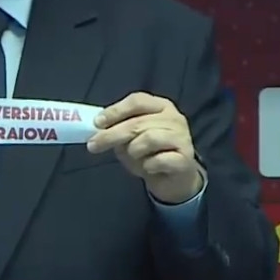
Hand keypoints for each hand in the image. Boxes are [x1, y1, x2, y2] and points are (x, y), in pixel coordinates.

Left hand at [85, 92, 202, 203]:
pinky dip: (148, 165)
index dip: (115, 111)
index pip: (137, 101)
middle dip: (112, 134)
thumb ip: (118, 129)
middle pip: (138, 122)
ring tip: (134, 157)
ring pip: (149, 139)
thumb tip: (98, 129)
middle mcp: (175, 118)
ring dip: (133, 151)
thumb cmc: (149, 153)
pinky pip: (159, 160)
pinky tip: (149, 167)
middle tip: (93, 145)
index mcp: (161, 106)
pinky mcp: (185, 159)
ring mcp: (183, 137)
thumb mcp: (130, 138)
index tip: (97, 123)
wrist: (173, 179)